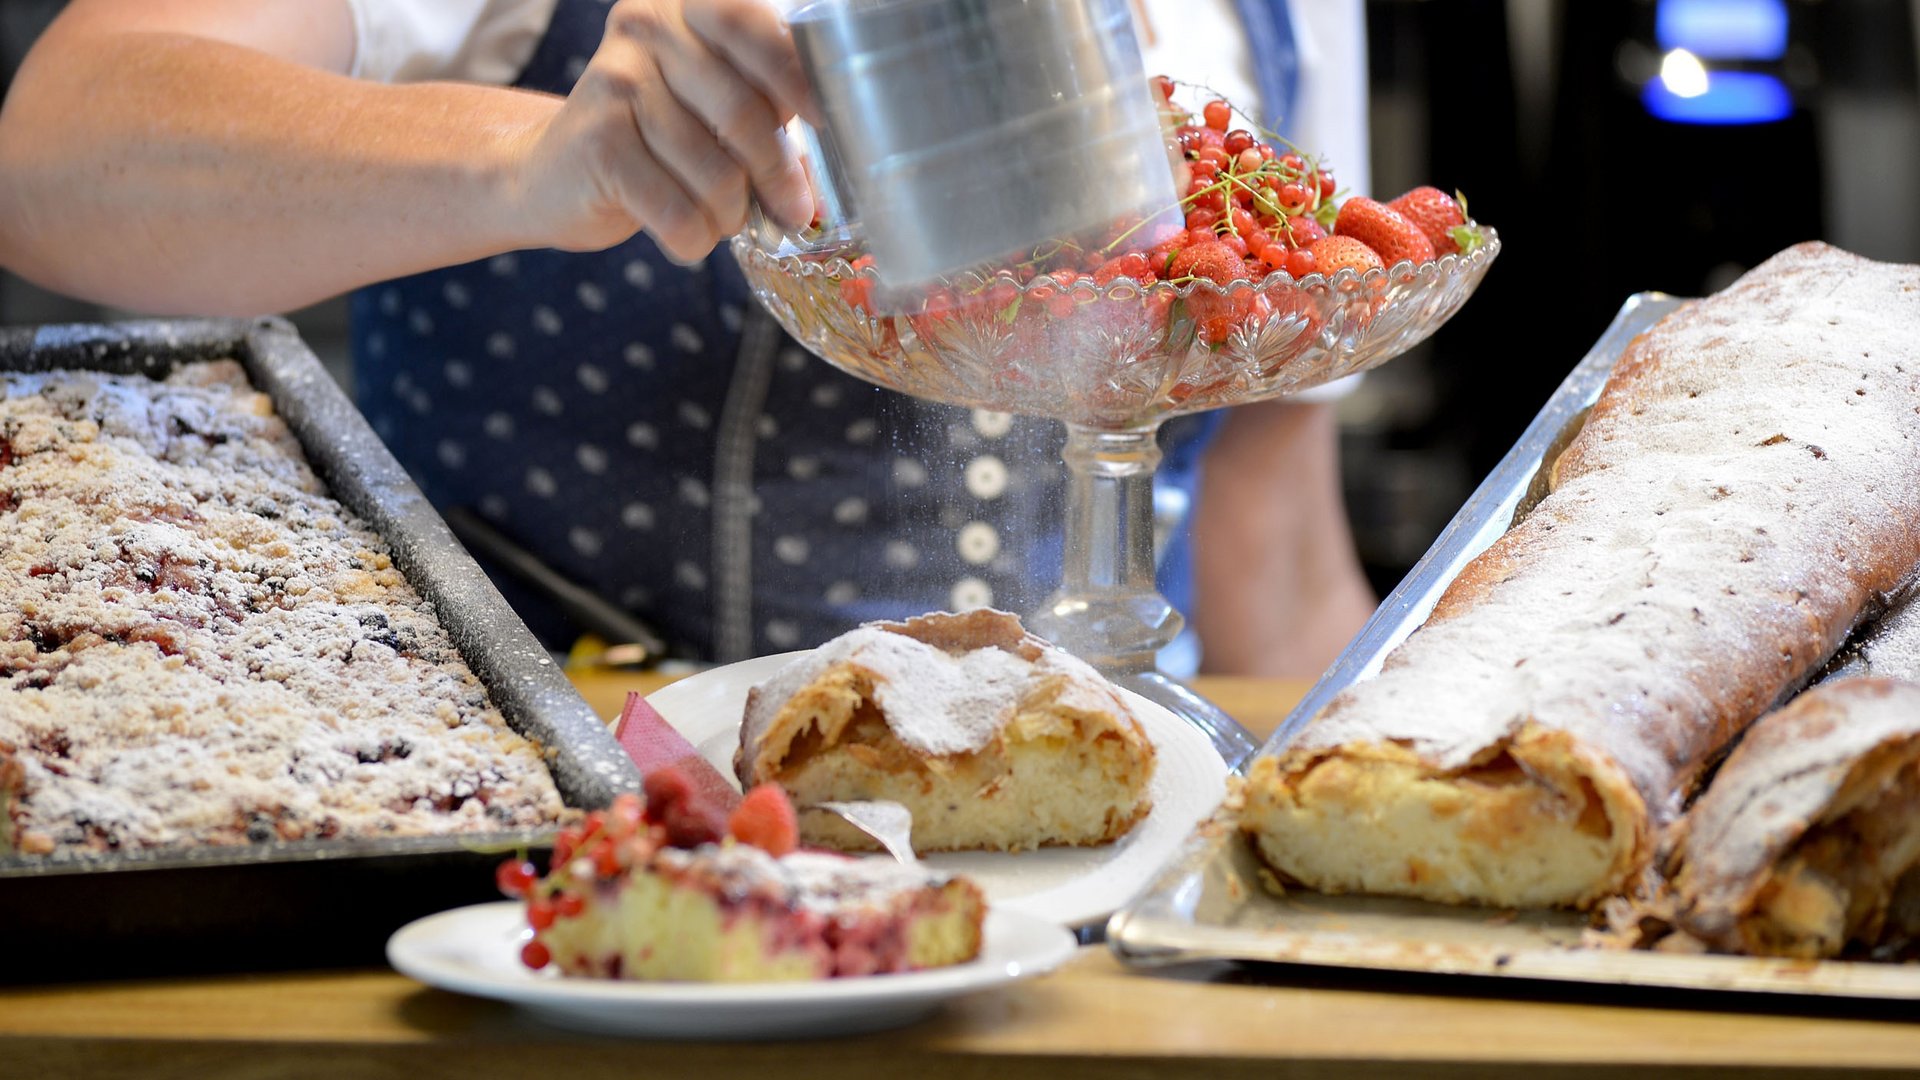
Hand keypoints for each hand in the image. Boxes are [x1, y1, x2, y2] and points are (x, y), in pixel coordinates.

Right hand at [516, 0, 816, 261]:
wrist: (555, 174)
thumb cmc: (656, 139)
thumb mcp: (712, 101)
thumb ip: (766, 101)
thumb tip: (837, 143)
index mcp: (684, 8)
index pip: (752, 28)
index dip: (797, 79)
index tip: (827, 125)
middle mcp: (645, 31)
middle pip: (742, 112)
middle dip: (778, 175)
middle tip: (793, 210)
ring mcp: (615, 85)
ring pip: (715, 174)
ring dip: (731, 215)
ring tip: (723, 219)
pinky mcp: (598, 145)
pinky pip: (678, 212)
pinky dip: (695, 239)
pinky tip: (688, 236)